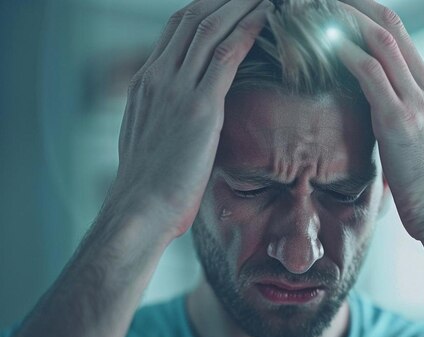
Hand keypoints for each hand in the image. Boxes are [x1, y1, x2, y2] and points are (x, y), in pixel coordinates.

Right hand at [108, 0, 271, 238]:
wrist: (138, 210)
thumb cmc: (147, 185)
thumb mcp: (150, 139)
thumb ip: (164, 116)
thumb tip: (184, 117)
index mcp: (145, 83)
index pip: (175, 29)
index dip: (204, 9)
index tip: (228, 3)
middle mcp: (158, 77)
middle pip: (192, 18)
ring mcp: (177, 89)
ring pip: (210, 29)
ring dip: (240, 6)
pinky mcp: (200, 108)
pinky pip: (226, 57)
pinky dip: (247, 32)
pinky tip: (265, 19)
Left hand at [335, 0, 423, 244]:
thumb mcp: (417, 142)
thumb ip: (398, 119)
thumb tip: (372, 117)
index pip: (397, 32)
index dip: (364, 13)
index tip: (336, 7)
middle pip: (388, 23)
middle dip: (351, 4)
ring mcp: (416, 100)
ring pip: (379, 39)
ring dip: (341, 19)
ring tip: (311, 9)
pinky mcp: (400, 121)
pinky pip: (370, 74)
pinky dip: (344, 53)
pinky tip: (321, 44)